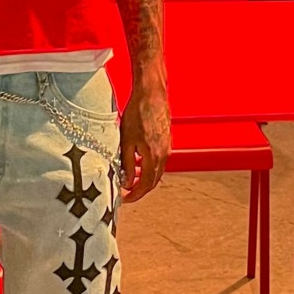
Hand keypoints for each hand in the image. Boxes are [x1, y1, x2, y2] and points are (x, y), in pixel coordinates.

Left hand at [118, 76, 169, 200]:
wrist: (151, 94)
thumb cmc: (137, 113)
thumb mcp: (126, 141)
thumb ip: (128, 164)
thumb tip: (127, 182)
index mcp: (154, 156)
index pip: (146, 184)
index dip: (135, 194)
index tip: (126, 199)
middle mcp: (164, 154)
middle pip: (154, 180)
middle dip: (140, 189)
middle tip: (127, 193)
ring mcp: (167, 147)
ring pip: (157, 170)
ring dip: (145, 178)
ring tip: (130, 178)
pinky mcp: (167, 139)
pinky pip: (160, 160)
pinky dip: (150, 166)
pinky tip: (139, 162)